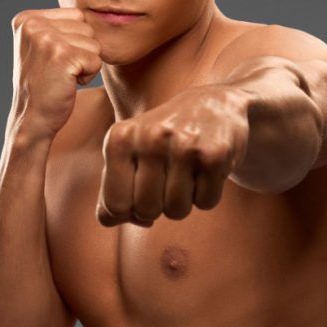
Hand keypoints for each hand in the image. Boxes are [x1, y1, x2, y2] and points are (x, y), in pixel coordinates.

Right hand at [6, 7, 103, 142]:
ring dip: (85, 65)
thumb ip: (58, 25)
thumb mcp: (42, 47)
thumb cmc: (44, 86)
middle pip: (87, 28)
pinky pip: (96, 60)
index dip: (74, 41)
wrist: (32, 119)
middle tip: (58, 72)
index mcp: (27, 18)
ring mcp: (46, 39)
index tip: (52, 60)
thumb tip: (95, 7)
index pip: (76, 16)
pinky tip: (67, 84)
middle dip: (81, 53)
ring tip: (62, 77)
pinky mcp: (62, 56)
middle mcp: (33, 24)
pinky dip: (88, 76)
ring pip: (94, 44)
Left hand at [95, 84, 249, 226]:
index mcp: (119, 138)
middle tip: (168, 179)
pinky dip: (207, 195)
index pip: (114, 205)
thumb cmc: (163, 139)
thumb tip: (111, 220)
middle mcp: (149, 138)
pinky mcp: (214, 154)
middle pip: (146, 210)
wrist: (215, 107)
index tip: (141, 193)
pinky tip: (206, 170)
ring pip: (176, 211)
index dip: (130, 210)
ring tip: (187, 174)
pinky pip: (205, 203)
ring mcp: (183, 145)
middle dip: (158, 205)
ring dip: (184, 202)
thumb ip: (112, 191)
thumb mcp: (128, 154)